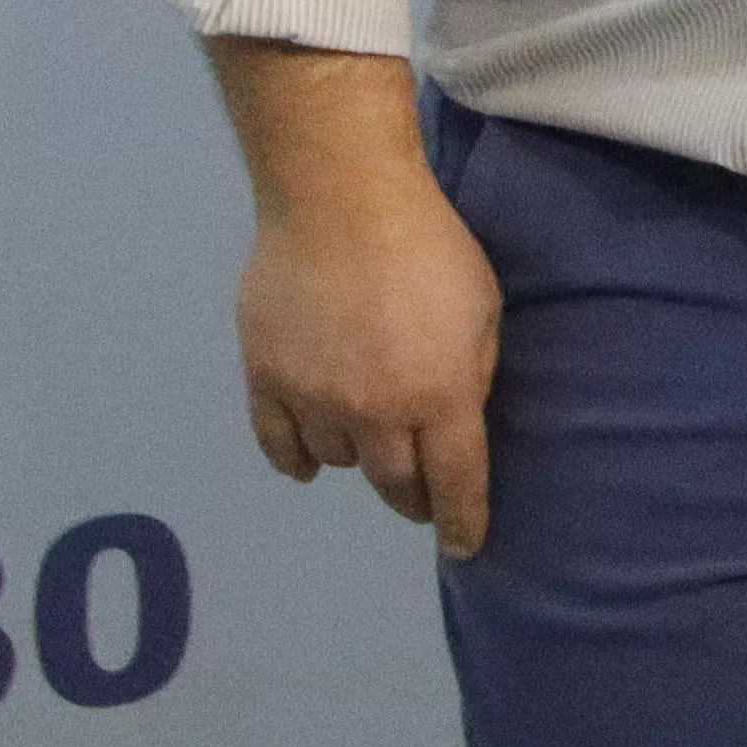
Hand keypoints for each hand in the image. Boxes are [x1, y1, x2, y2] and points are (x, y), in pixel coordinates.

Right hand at [204, 43, 502, 560]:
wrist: (340, 199)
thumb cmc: (432, 246)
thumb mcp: (483, 311)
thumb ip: (471, 373)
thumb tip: (457, 419)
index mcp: (440, 396)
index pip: (456, 481)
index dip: (463, 520)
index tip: (465, 547)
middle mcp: (374, 412)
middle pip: (395, 481)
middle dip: (413, 496)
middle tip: (421, 498)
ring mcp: (313, 399)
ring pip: (338, 461)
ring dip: (359, 460)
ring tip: (371, 446)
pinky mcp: (264, 378)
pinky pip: (278, 442)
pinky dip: (296, 459)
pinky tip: (310, 461)